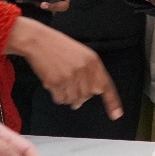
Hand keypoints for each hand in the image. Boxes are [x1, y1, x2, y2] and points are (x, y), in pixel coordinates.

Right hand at [5, 17, 122, 119]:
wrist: (38, 41)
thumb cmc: (58, 46)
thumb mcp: (81, 54)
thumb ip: (90, 72)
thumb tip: (91, 94)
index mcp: (93, 61)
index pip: (106, 85)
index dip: (112, 102)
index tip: (116, 114)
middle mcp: (84, 69)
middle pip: (87, 96)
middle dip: (79, 96)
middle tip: (70, 86)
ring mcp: (70, 76)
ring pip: (74, 100)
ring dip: (67, 96)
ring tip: (60, 82)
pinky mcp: (57, 81)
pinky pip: (60, 99)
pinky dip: (56, 95)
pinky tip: (53, 83)